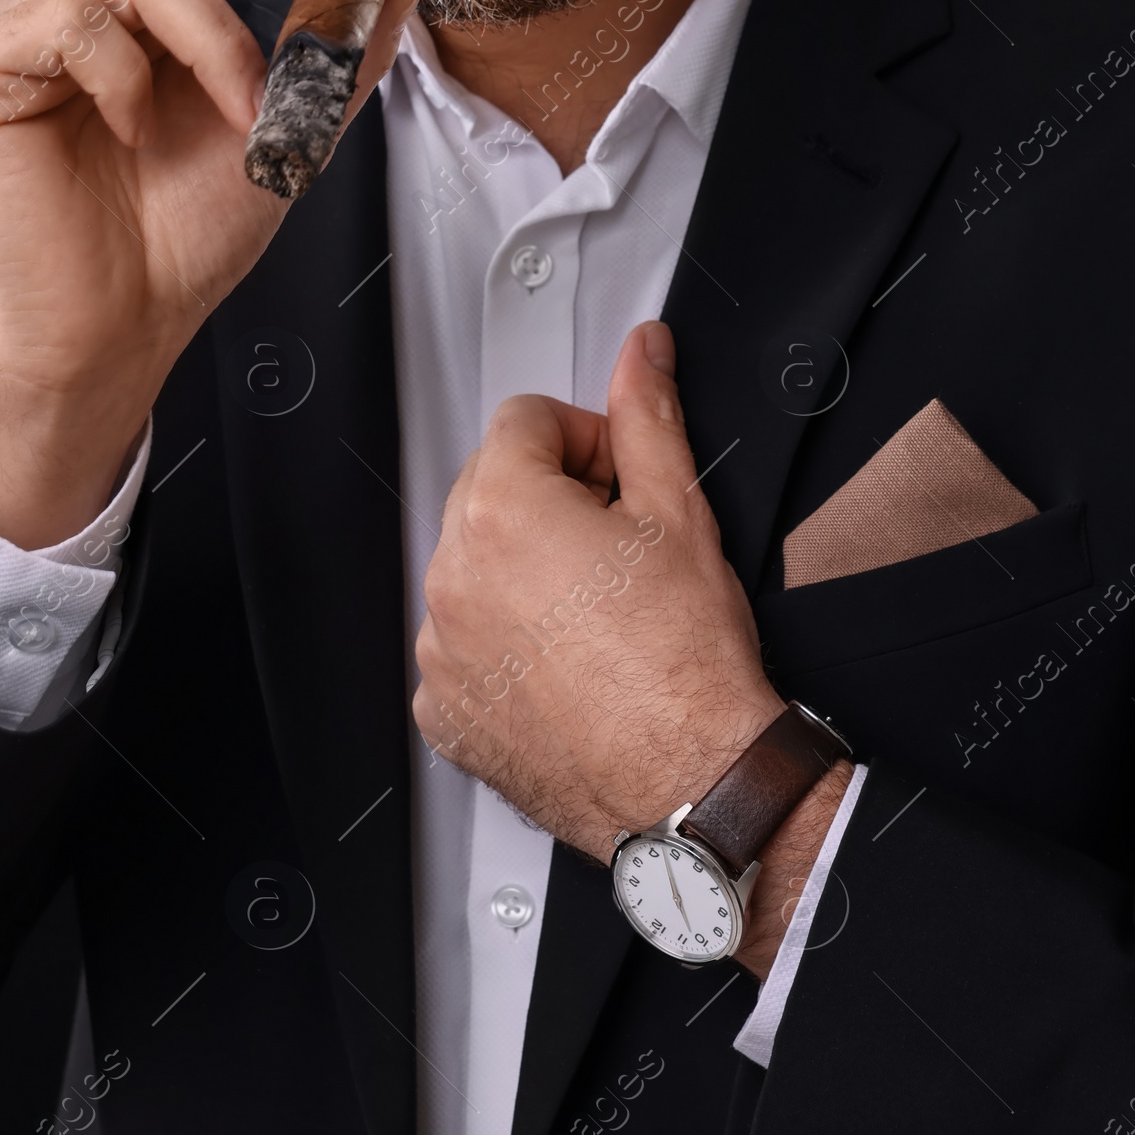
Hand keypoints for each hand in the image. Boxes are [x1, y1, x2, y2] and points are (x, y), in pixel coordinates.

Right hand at [0, 0, 424, 546]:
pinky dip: (126, 75)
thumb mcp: (294, 129)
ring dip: (214, 34)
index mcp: (152, 1)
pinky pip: (65, 22)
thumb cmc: (185, 236)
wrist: (114, 331)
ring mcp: (28, 27)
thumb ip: (344, 48)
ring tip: (247, 113)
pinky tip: (137, 135)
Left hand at [413, 321, 850, 974]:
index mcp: (502, 510)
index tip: (618, 480)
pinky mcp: (446, 711)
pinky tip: (568, 662)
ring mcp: (442, 649)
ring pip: (473, 566)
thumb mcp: (678, 511)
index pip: (524, 420)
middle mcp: (454, 575)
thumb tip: (643, 353)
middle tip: (618, 544)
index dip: (586, 441)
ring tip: (597, 611)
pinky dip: (504, 645)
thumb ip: (647, 414)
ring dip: (522, 570)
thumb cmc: (687, 662)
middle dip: (550, 498)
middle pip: (490, 486)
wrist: (692, 781)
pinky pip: (462, 645)